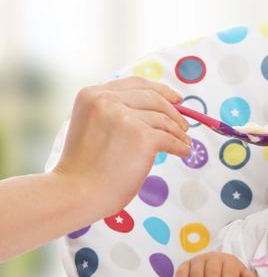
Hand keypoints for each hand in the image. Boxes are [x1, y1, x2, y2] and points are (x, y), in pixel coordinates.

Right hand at [52, 77, 190, 216]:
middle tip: (184, 125)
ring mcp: (126, 118)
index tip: (177, 98)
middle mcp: (108, 100)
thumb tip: (156, 109)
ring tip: (184, 141)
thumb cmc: (84, 167)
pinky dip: (180, 146)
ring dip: (178, 133)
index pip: (136, 84)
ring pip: (164, 120)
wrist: (75, 192)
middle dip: (174, 113)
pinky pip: (170, 139)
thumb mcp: (92, 125)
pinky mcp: (143, 137)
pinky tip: (183, 152)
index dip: (161, 90)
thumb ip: (115, 111)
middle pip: (154, 99)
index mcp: (93, 94)